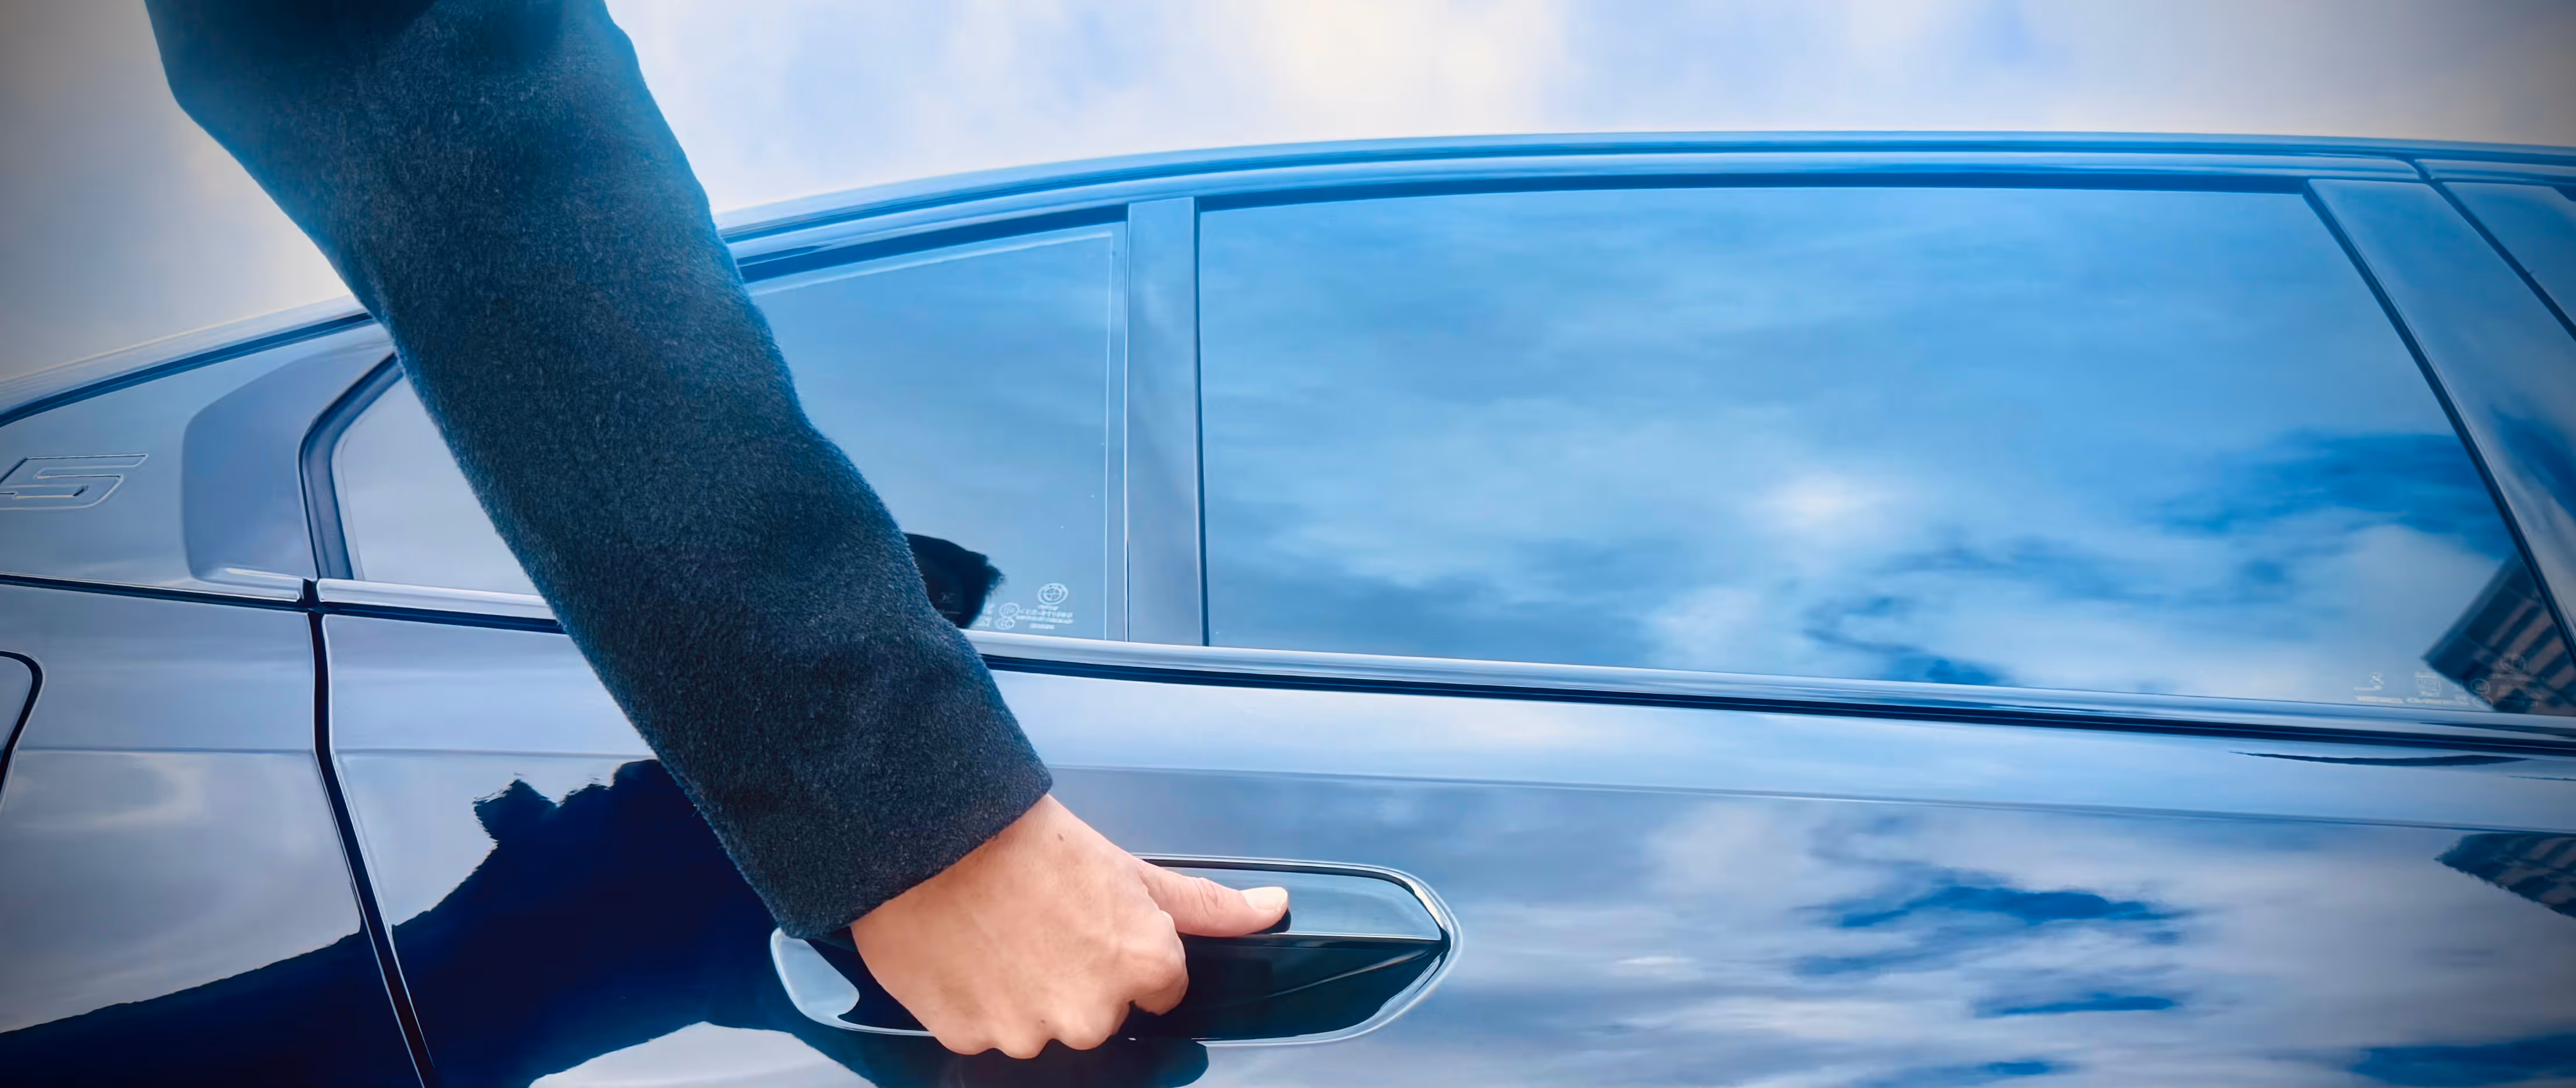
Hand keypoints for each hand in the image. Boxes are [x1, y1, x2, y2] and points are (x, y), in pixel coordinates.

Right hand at [849, 795, 1288, 1056]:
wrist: (930, 832)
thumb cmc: (1028, 842)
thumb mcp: (1131, 868)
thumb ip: (1207, 906)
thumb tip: (1274, 907)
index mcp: (1142, 967)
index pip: (1160, 987)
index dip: (1127, 950)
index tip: (1094, 920)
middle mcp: (1093, 1013)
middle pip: (1100, 1014)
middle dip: (1079, 976)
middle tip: (1043, 921)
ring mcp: (1028, 1032)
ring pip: (1041, 1025)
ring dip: (1026, 991)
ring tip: (1001, 930)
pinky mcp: (970, 1039)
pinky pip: (985, 1031)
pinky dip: (977, 1000)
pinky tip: (968, 951)